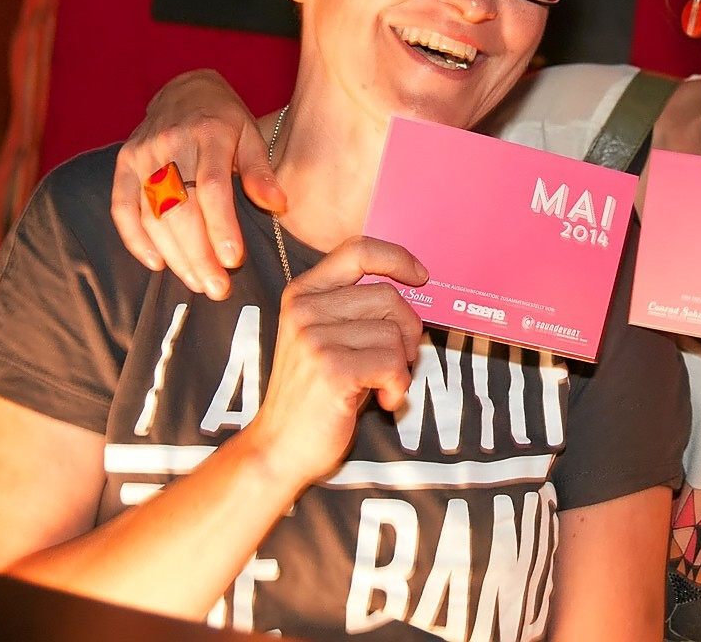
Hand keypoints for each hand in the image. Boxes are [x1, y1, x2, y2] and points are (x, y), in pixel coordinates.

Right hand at [110, 69, 284, 298]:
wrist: (184, 89)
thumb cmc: (225, 119)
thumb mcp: (252, 135)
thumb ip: (261, 172)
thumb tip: (278, 205)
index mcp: (208, 133)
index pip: (210, 187)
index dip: (221, 226)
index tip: (233, 260)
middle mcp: (169, 143)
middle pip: (179, 208)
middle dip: (198, 253)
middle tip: (217, 287)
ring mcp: (142, 154)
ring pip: (152, 214)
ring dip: (174, 255)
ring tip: (198, 282)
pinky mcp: (123, 164)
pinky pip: (122, 208)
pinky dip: (136, 240)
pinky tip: (158, 265)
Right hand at [245, 237, 427, 489]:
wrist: (280, 448)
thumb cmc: (316, 394)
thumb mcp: (328, 339)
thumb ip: (357, 310)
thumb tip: (414, 290)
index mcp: (302, 293)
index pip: (357, 251)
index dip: (396, 258)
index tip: (421, 276)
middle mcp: (304, 309)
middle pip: (388, 297)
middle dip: (409, 331)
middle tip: (400, 360)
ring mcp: (314, 338)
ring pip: (394, 334)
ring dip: (402, 365)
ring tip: (381, 384)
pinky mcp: (331, 368)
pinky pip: (393, 363)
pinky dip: (398, 386)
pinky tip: (381, 399)